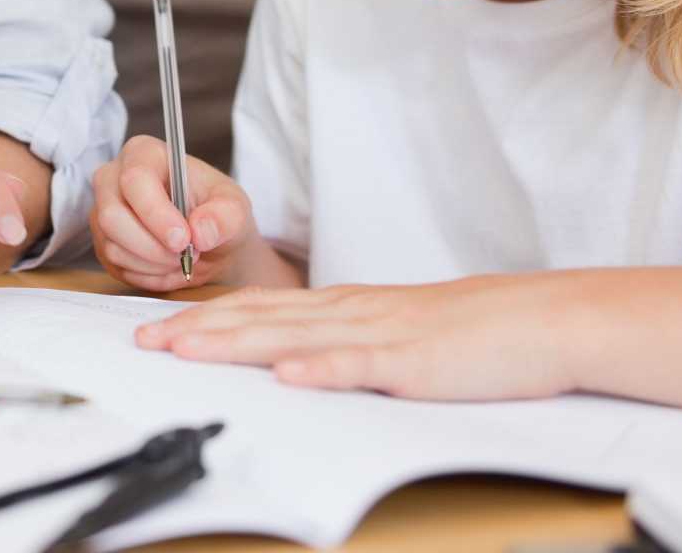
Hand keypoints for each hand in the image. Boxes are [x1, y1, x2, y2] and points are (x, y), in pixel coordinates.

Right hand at [91, 136, 253, 290]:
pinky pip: (115, 266)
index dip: (156, 213)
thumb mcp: (235, 208)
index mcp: (144, 154)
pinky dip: (147, 275)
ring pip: (113, 246)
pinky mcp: (103, 242)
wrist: (208, 242)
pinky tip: (167, 266)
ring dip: (154, 263)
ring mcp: (102, 211)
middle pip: (112, 216)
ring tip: (182, 259)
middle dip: (153, 246)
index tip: (184, 239)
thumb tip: (201, 230)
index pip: (135, 179)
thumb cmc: (216, 213)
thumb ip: (225, 216)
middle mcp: (114, 178)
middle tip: (186, 254)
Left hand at [134, 275, 577, 400]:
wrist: (538, 320)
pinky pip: (361, 365)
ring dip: (235, 343)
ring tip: (185, 350)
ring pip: (293, 336)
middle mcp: (350, 311)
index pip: (259, 309)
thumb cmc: (468, 332)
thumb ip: (343, 341)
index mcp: (344, 305)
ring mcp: (379, 334)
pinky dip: (321, 368)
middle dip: (197, 330)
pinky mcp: (413, 363)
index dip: (204, 318)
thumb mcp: (392, 330)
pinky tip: (286, 375)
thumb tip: (291, 359)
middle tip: (143, 341)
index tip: (156, 328)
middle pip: (260, 319)